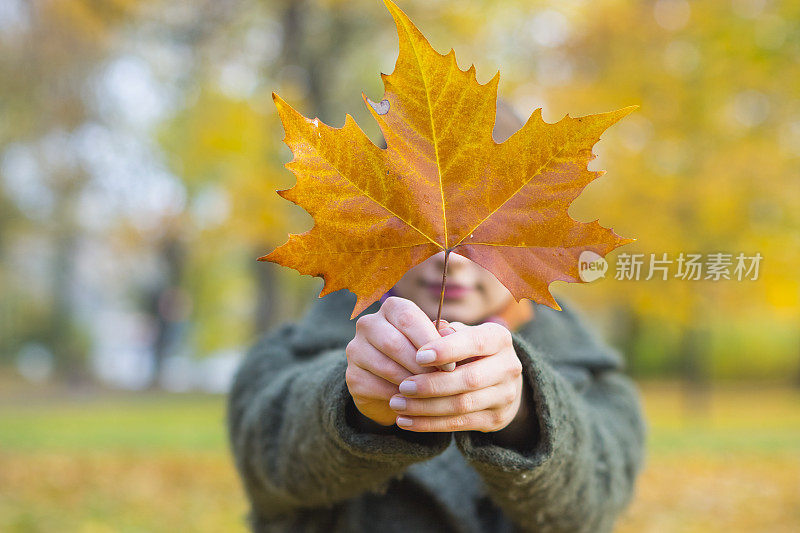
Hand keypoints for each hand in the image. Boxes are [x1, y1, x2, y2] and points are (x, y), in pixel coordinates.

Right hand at [345, 297, 447, 425]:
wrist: (397, 388)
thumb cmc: (421, 358)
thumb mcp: (435, 345)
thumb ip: (442, 337)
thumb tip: (450, 333)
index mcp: (391, 308)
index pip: (408, 318)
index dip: (431, 341)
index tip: (450, 365)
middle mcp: (368, 324)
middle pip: (395, 344)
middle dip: (422, 366)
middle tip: (441, 383)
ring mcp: (356, 350)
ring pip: (387, 367)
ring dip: (412, 383)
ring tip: (430, 393)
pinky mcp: (353, 376)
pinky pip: (377, 387)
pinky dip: (399, 397)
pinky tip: (413, 402)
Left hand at [389, 321, 524, 431]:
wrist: (501, 382)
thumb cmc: (470, 351)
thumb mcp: (462, 334)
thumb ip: (446, 332)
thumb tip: (433, 328)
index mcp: (499, 338)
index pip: (475, 342)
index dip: (447, 350)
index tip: (418, 356)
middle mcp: (508, 366)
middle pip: (469, 379)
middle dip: (432, 385)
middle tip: (402, 387)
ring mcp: (505, 395)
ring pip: (462, 405)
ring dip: (426, 407)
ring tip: (397, 404)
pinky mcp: (496, 419)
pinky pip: (459, 424)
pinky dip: (430, 424)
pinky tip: (407, 421)